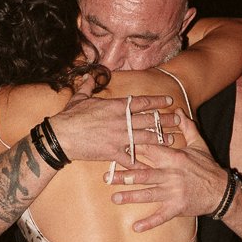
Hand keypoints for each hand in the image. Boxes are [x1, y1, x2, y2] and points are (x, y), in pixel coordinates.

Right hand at [50, 91, 177, 164]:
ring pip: (146, 138)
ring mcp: (119, 137)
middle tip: (180, 120)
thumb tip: (89, 76)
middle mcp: (121, 121)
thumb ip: (88, 86)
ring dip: (160, 139)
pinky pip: (131, 159)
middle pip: (149, 119)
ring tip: (172, 139)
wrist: (61, 136)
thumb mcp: (80, 98)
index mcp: (115, 106)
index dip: (157, 101)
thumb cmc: (70, 116)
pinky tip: (152, 165)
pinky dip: (141, 163)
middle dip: (166, 120)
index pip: (141, 102)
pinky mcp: (113, 152)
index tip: (168, 100)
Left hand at [108, 115, 227, 231]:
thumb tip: (177, 110)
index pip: (150, 151)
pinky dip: (149, 223)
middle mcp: (172, 175)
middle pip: (144, 174)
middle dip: (124, 175)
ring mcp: (174, 192)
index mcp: (174, 158)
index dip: (133, 149)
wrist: (222, 191)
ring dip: (131, 197)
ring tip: (115, 198)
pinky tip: (135, 227)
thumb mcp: (199, 145)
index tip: (116, 147)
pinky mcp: (177, 207)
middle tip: (106, 177)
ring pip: (149, 194)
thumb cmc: (208, 167)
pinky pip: (161, 216)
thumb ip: (186, 127)